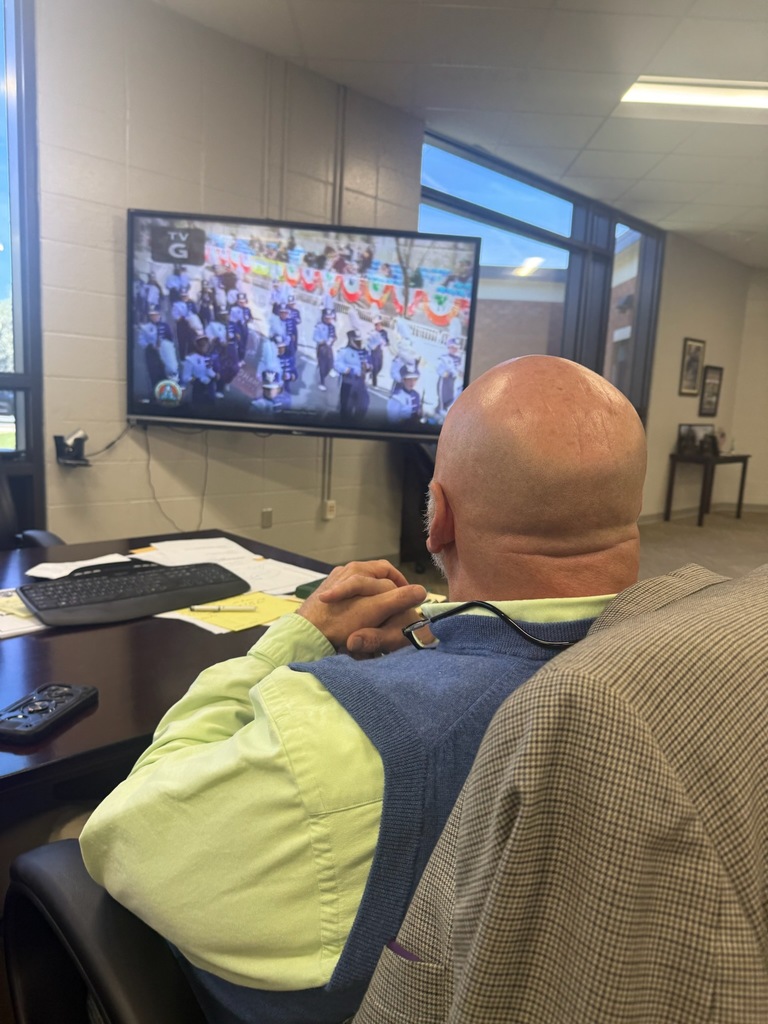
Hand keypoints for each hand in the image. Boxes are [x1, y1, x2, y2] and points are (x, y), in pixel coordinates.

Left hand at [297, 560, 425, 651]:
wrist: (305, 636)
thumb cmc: (340, 622)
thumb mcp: (374, 610)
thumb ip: (398, 598)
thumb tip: (421, 591)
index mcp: (358, 569)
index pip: (389, 572)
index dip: (403, 586)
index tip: (410, 601)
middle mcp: (344, 571)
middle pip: (375, 578)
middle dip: (388, 592)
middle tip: (396, 608)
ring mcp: (333, 583)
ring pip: (363, 588)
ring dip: (374, 599)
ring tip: (380, 616)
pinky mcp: (326, 597)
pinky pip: (350, 597)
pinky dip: (360, 605)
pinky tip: (361, 619)